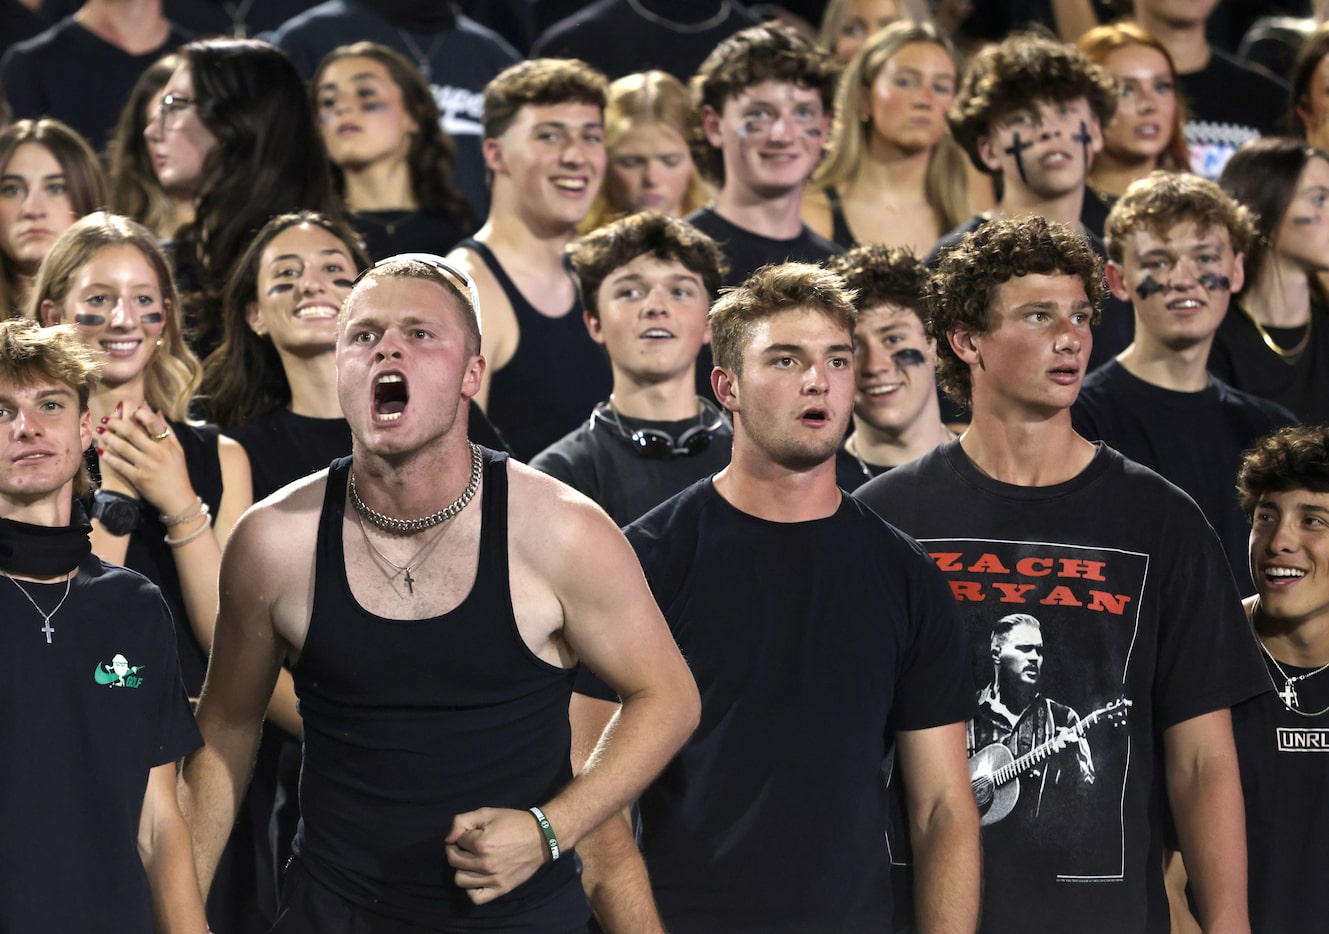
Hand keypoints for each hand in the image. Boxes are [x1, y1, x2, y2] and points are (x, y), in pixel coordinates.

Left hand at [95, 402, 198, 516]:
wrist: (178, 500)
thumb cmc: (178, 473)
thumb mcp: (178, 450)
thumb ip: (169, 431)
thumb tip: (157, 412)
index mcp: (167, 445)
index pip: (152, 423)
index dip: (139, 414)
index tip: (130, 410)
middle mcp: (157, 453)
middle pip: (132, 433)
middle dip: (116, 423)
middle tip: (106, 419)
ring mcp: (147, 466)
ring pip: (123, 447)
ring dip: (108, 437)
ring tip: (99, 431)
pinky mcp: (138, 478)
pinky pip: (120, 464)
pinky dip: (108, 456)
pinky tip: (99, 450)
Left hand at [445, 807, 548, 904]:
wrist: (540, 838)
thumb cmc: (513, 823)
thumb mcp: (488, 813)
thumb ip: (462, 821)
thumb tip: (448, 839)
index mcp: (480, 843)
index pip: (456, 841)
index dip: (462, 835)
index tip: (472, 833)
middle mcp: (484, 864)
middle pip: (454, 861)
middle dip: (457, 851)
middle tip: (469, 847)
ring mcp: (492, 879)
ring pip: (460, 879)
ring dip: (463, 869)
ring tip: (473, 862)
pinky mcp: (500, 889)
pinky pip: (475, 897)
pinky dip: (472, 889)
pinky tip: (477, 878)